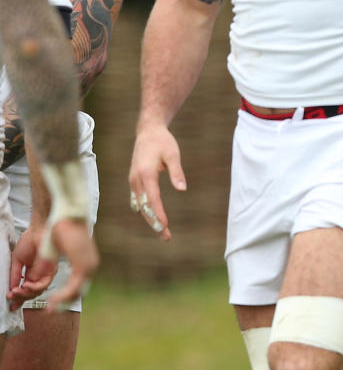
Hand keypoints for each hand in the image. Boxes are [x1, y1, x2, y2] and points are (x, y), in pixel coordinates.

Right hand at [7, 225, 52, 309]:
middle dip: (19, 298)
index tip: (10, 306)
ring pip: (37, 292)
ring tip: (15, 291)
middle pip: (31, 294)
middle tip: (10, 297)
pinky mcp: (51, 270)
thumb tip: (11, 288)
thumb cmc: (29, 242)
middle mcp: (39, 276)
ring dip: (25, 294)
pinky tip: (24, 285)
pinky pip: (44, 284)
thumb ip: (14, 275)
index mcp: (30, 274)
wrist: (37, 231)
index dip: (18, 299)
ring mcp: (46, 274)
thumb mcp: (16, 261)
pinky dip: (33, 287)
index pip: (24, 291)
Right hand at [44, 219, 96, 309]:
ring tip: (49, 308)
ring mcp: (89, 265)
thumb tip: (32, 285)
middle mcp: (91, 266)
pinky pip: (75, 286)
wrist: (60, 217)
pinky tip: (53, 301)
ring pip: (77, 292)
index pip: (78, 287)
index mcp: (85, 263)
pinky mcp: (84, 264)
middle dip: (62, 303)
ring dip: (61, 302)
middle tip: (49, 310)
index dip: (64, 298)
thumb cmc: (53, 232)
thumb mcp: (46, 255)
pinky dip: (63, 296)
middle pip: (78, 292)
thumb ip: (41, 271)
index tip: (52, 305)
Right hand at [128, 124, 185, 240]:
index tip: (165, 226)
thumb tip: (182, 189)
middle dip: (154, 222)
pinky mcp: (134, 181)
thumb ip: (177, 172)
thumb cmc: (162, 142)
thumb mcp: (173, 154)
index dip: (158, 214)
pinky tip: (152, 218)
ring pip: (140, 205)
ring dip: (149, 218)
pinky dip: (145, 210)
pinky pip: (138, 200)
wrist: (147, 132)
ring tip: (162, 231)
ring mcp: (133, 181)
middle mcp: (136, 180)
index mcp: (146, 174)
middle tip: (166, 236)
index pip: (152, 199)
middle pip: (144, 206)